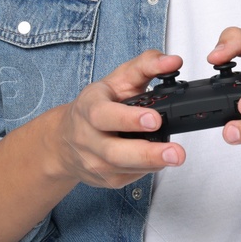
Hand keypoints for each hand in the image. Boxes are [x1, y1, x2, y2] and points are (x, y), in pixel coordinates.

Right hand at [51, 50, 186, 188]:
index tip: (155, 119)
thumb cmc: (96, 104)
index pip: (104, 115)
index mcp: (88, 108)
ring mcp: (94, 163)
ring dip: (152, 164)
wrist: (65, 139)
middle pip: (115, 151)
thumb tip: (172, 61)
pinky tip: (156, 158)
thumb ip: (146, 65)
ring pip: (125, 168)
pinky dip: (148, 168)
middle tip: (175, 152)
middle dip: (147, 153)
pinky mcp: (106, 180)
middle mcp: (87, 138)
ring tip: (175, 157)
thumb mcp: (118, 78)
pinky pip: (131, 176)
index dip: (129, 119)